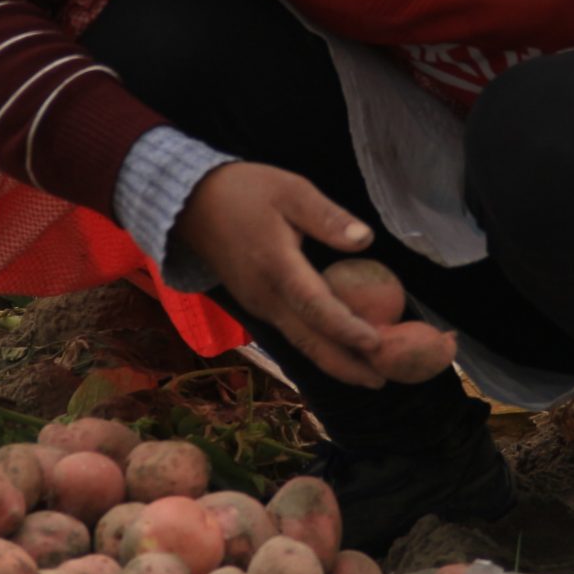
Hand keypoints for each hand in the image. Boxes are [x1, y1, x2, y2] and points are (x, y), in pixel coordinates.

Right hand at [174, 163, 387, 386]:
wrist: (191, 205)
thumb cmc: (244, 191)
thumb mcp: (290, 190)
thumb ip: (327, 216)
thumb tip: (365, 239)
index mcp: (277, 266)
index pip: (316, 307)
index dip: (347, 328)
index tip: (378, 343)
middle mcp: (266, 296)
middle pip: (309, 341)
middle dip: (346, 365)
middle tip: (383, 383)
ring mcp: (259, 305)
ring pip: (300, 343)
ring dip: (334, 362)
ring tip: (370, 377)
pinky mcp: (257, 306)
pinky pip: (291, 334)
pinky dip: (319, 347)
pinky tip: (341, 352)